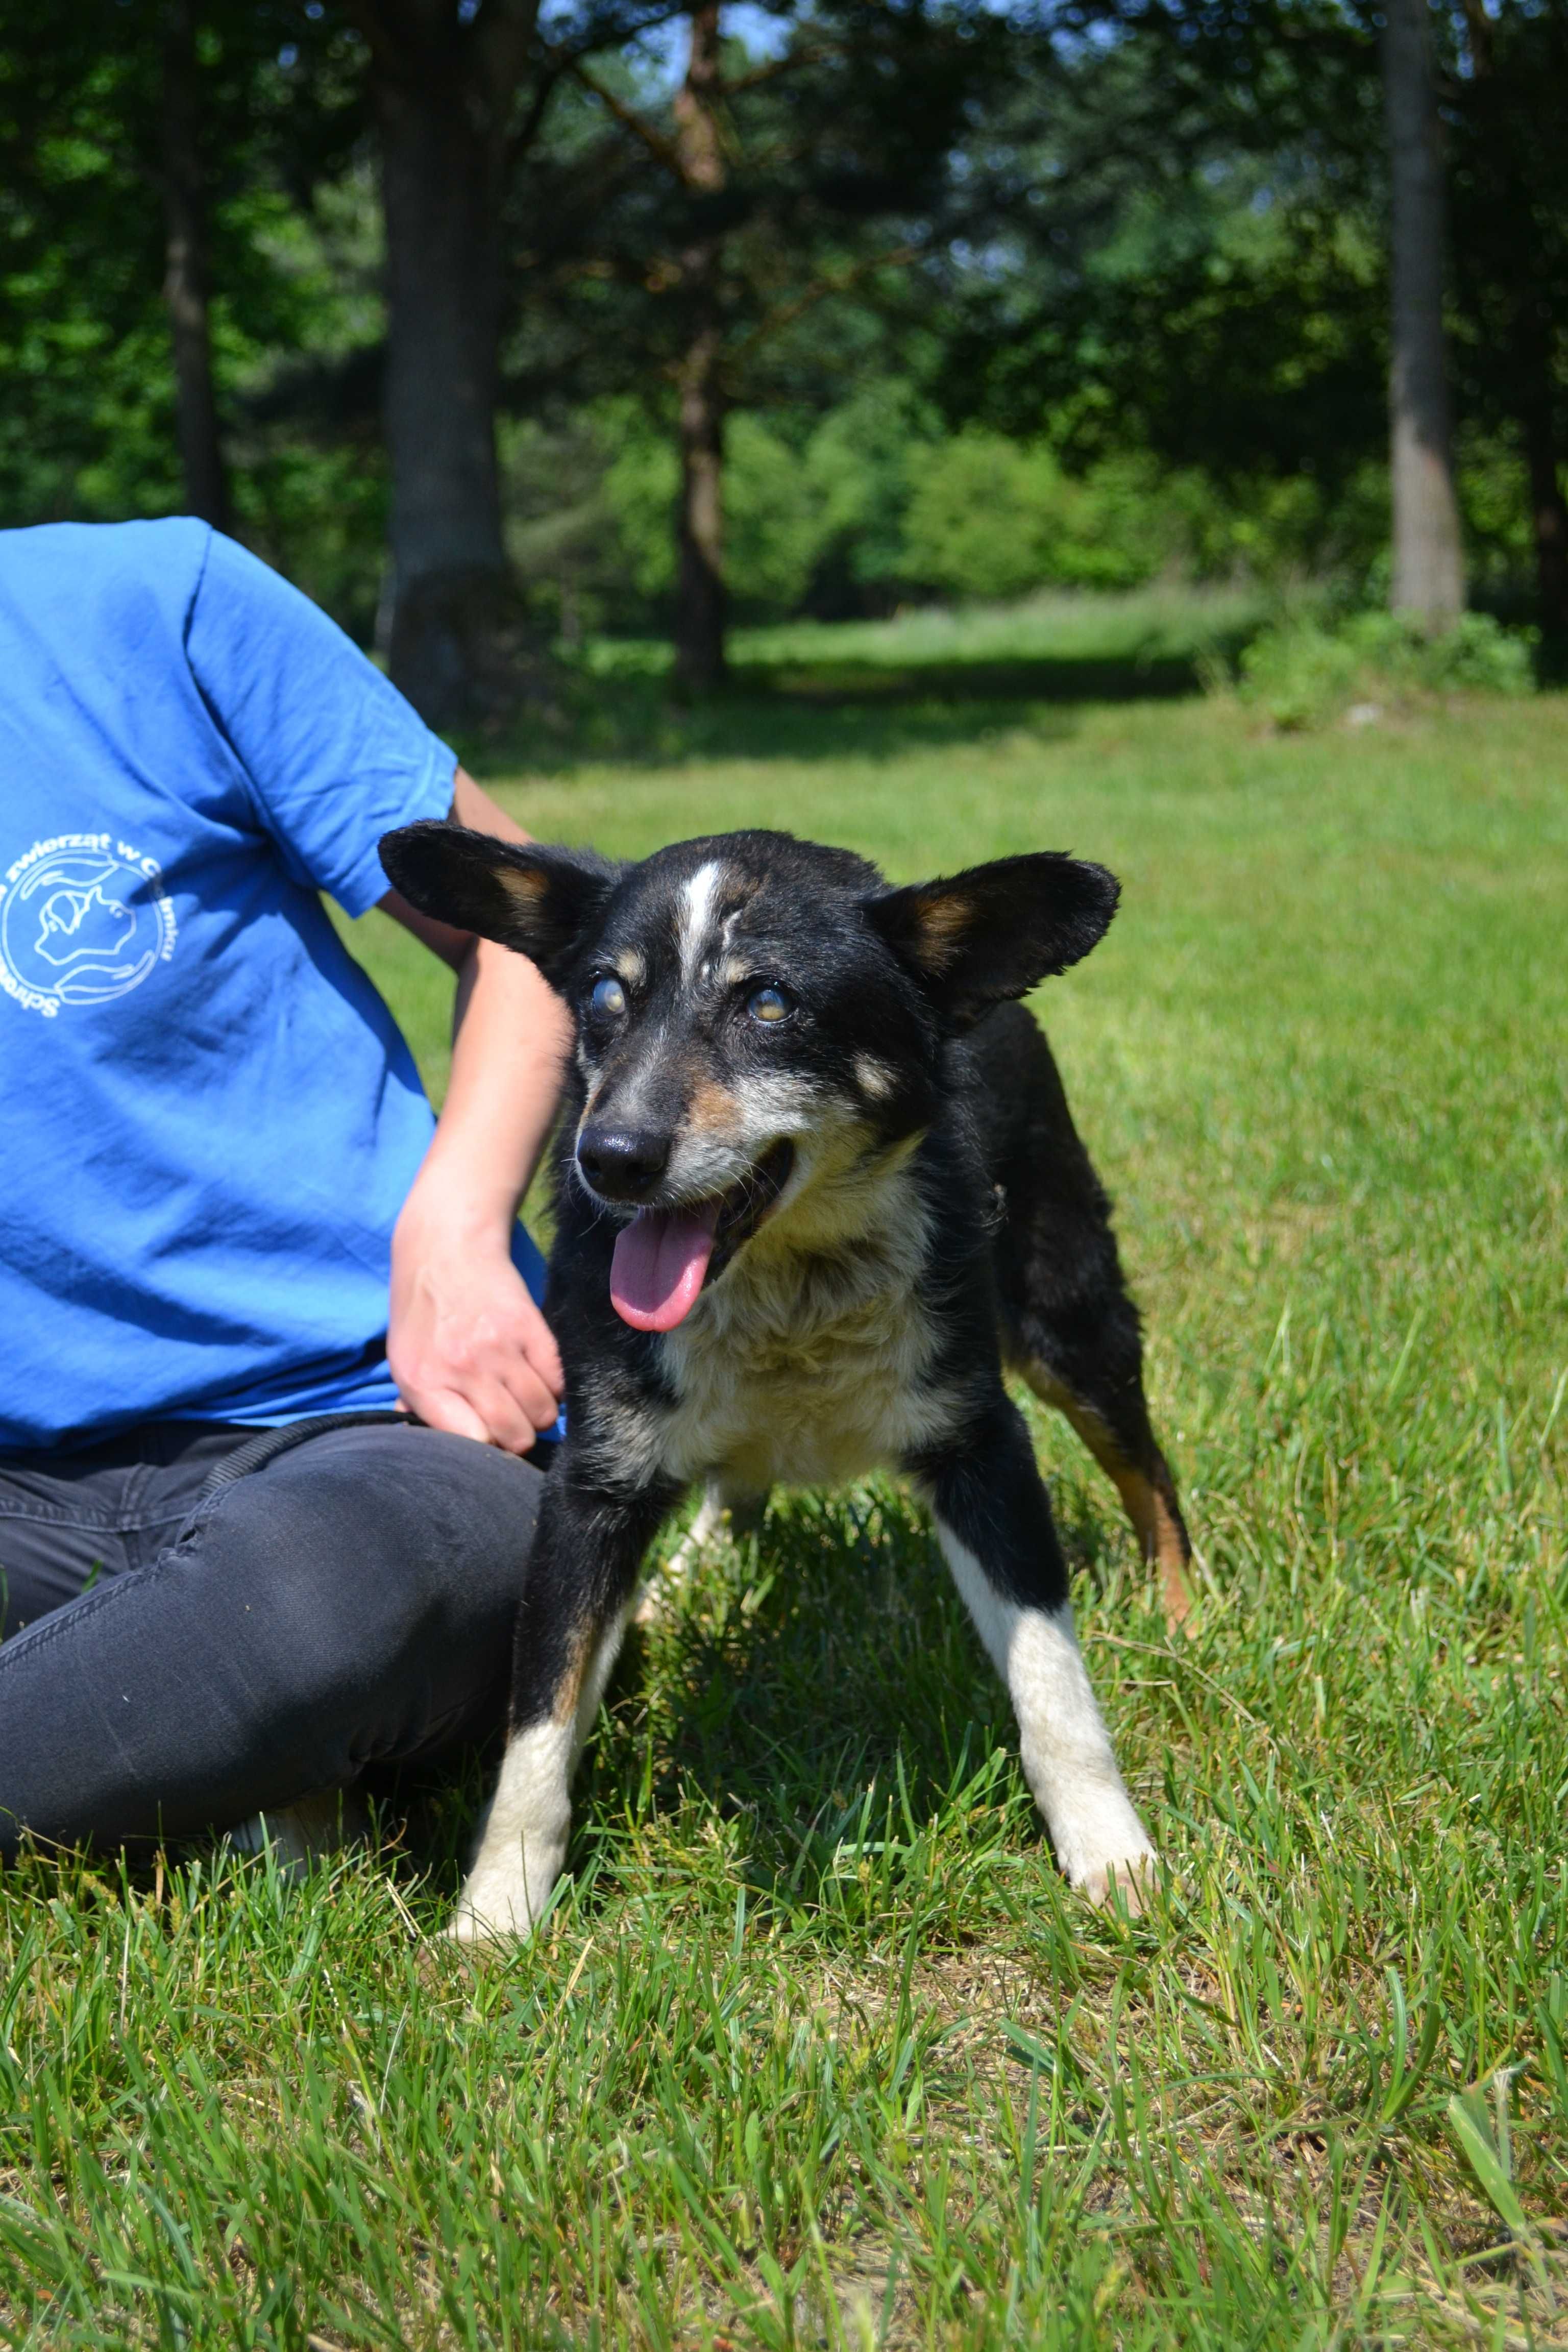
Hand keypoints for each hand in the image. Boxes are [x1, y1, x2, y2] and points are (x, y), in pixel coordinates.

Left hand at [388, 1207, 562, 1454]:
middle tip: (514, 1422)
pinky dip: (554, 1386)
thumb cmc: (421, 1311)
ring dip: (540, 1412)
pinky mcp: (530, 1327)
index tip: (487, 1437)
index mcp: (424, 1383)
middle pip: (514, 1435)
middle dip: (519, 1437)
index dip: (486, 1447)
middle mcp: (462, 1368)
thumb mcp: (403, 1359)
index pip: (472, 1443)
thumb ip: (419, 1404)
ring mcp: (499, 1347)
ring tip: (527, 1398)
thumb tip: (438, 1449)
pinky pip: (558, 1380)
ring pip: (542, 1412)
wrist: (445, 1247)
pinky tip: (538, 1375)